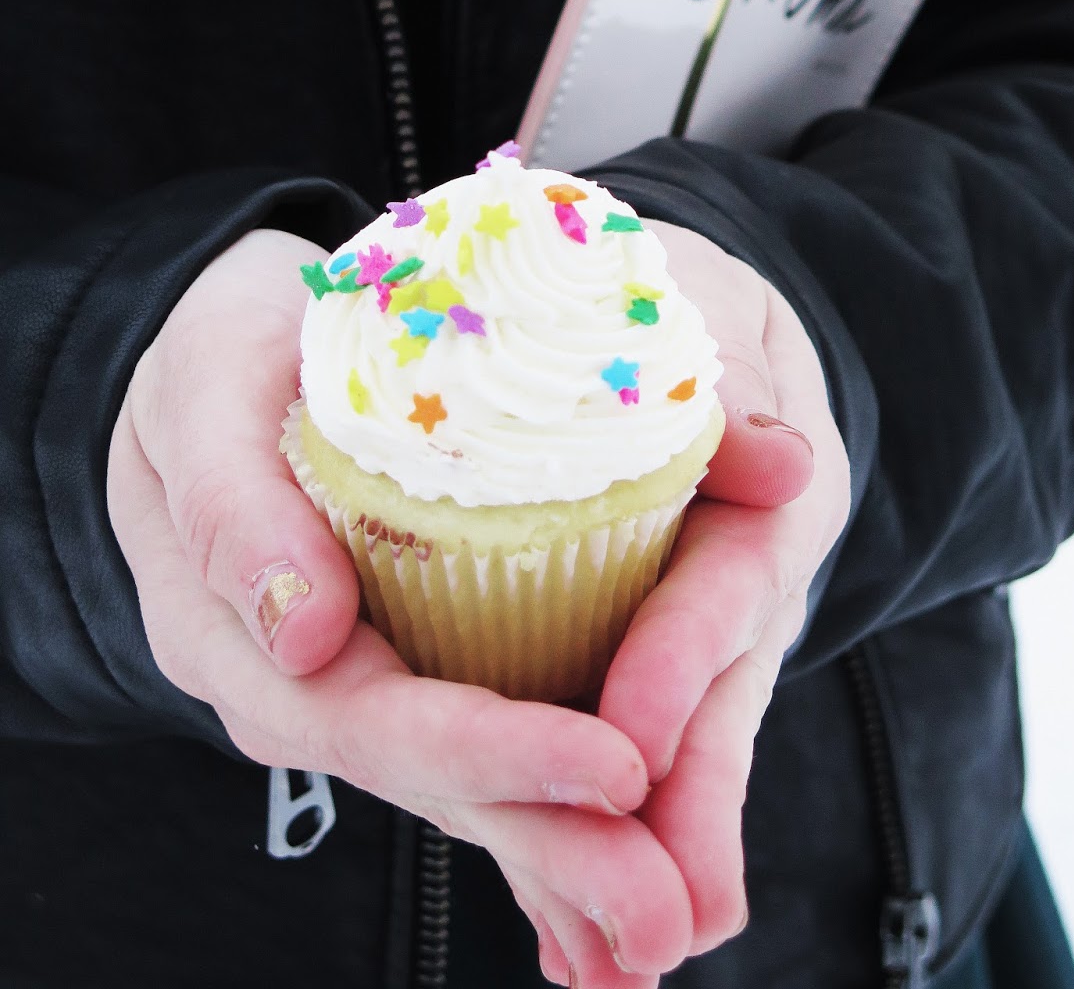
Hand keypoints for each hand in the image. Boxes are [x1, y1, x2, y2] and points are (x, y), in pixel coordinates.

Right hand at [107, 230, 693, 987]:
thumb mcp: (204, 385)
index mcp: (239, 632)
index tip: (615, 767)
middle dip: (555, 847)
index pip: (375, 718)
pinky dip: (554, 806)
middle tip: (670, 911)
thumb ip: (233, 501)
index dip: (496, 754)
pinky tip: (633, 849)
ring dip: (569, 852)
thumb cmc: (224, 355)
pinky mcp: (412, 663)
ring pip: (466, 784)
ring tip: (672, 914)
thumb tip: (303, 636)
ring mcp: (356, 686)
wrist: (234, 361)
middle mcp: (302, 686)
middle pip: (437, 781)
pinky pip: (485, 743)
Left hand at [598, 221, 851, 961]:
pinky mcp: (635, 652)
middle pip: (712, 705)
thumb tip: (776, 455)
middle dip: (682, 814)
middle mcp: (735, 582)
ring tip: (605, 966)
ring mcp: (694, 629)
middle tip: (657, 926)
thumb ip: (731, 374)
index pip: (727, 583)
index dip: (684, 661)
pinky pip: (618, 741)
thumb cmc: (687, 307)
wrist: (692, 332)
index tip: (635, 744)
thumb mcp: (712, 311)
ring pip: (670, 748)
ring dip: (637, 851)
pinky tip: (566, 932)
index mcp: (761, 496)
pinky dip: (595, 826)